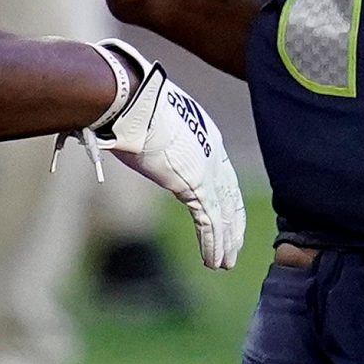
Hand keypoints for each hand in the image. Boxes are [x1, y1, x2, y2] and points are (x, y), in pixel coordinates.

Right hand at [88, 40, 246, 269]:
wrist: (132, 100)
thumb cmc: (133, 106)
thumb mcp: (151, 123)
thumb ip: (151, 137)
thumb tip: (129, 137)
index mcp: (205, 136)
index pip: (223, 175)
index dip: (227, 199)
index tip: (230, 217)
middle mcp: (214, 153)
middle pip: (230, 196)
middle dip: (233, 225)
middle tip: (234, 248)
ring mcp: (207, 170)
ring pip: (224, 214)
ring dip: (225, 242)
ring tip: (225, 263)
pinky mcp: (195, 184)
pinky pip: (210, 221)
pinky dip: (213, 243)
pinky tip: (215, 261)